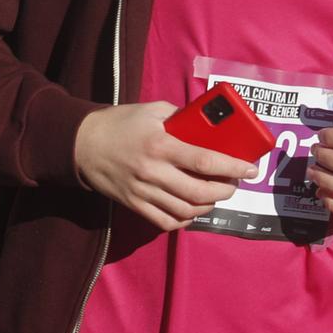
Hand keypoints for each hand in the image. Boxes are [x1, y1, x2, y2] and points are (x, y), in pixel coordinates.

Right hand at [73, 102, 257, 231]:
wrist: (81, 143)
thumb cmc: (120, 122)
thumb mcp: (152, 110)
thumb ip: (180, 118)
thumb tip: (208, 126)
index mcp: (160, 144)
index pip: (205, 161)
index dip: (233, 168)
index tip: (250, 169)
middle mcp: (153, 171)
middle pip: (199, 193)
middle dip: (225, 191)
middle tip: (234, 184)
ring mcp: (142, 192)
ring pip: (185, 211)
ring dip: (207, 207)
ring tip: (214, 196)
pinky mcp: (133, 204)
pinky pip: (165, 222)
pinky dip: (184, 220)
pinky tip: (192, 211)